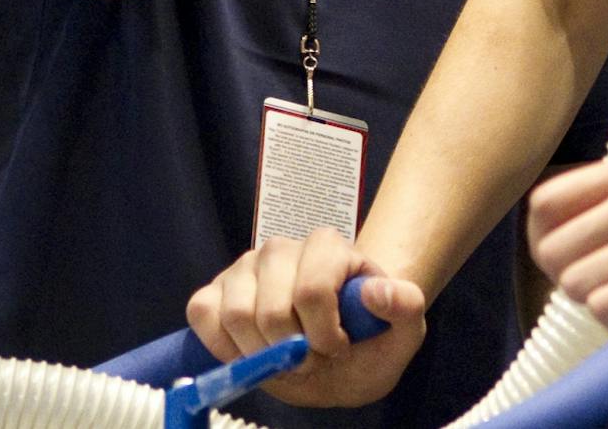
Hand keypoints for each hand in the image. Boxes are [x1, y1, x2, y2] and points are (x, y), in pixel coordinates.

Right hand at [186, 228, 426, 406]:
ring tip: (284, 357)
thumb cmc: (368, 340)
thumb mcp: (404, 333)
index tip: (336, 348)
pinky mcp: (216, 289)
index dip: (322, 334)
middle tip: (309, 360)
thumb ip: (405, 307)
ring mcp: (245, 267)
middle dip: (291, 351)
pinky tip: (250, 353)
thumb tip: (376, 290)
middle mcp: (283, 248)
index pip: (312, 290)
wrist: (337, 352)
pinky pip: (203, 313)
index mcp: (329, 247)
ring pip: (236, 314)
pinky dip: (223, 346)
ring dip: (260, 354)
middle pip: (271, 309)